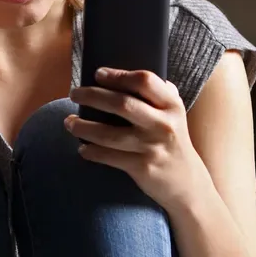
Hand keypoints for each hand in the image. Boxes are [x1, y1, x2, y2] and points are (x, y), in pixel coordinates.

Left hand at [67, 68, 210, 210]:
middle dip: (92, 96)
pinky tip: (82, 148)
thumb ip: (156, 93)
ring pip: (109, 134)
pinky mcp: (142, 167)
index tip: (98, 73)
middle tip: (74, 93)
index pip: (144, 81)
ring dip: (84, 127)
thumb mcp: (173, 113)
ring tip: (69, 122)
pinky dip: (91, 151)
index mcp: (171, 105)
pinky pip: (109, 157)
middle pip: (122, 104)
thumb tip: (121, 75)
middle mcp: (163, 124)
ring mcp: (152, 147)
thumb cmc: (172, 139)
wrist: (186, 182)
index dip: (118, 75)